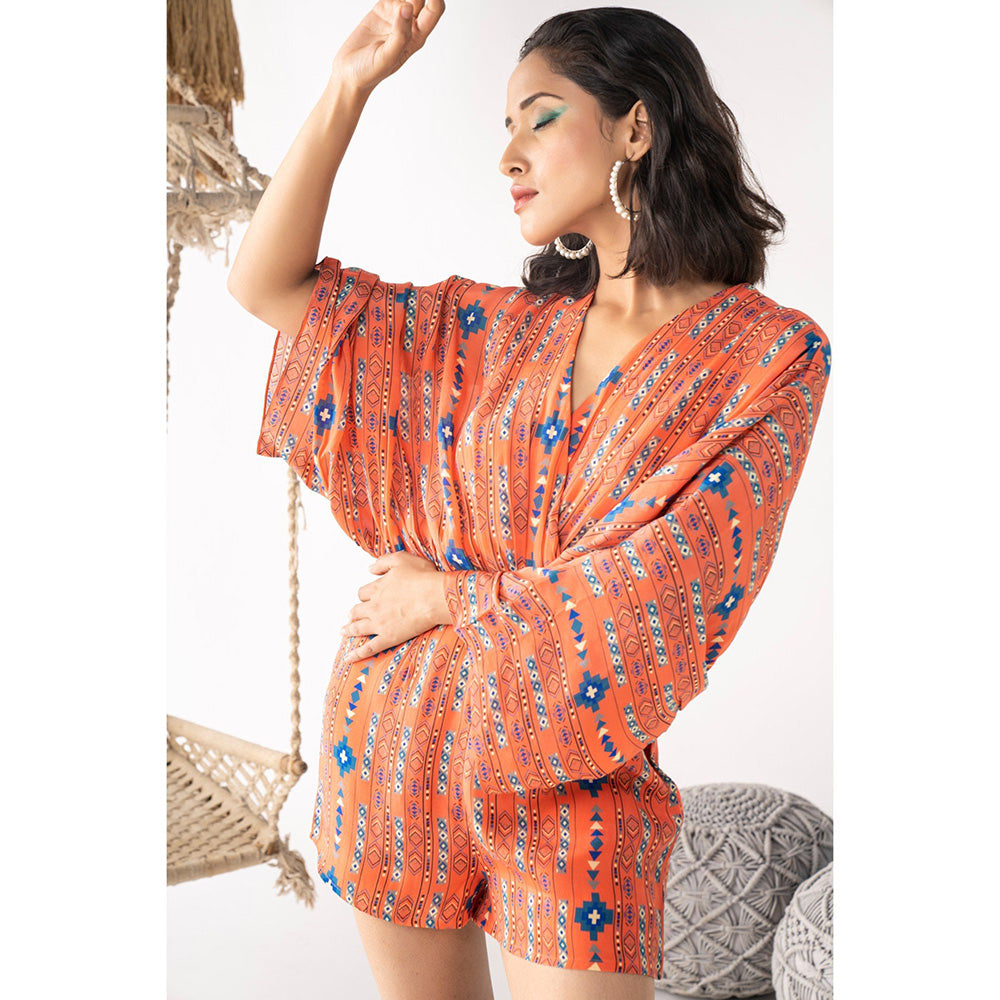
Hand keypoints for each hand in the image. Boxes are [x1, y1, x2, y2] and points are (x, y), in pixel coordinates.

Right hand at [330, 0, 445, 95]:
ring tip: (389, 5)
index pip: (434, 9)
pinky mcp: (381, 9)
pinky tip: (386, 0)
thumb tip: (407, 7)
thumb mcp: (387, 57)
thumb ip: (400, 34)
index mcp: (417, 36)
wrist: (349, 74)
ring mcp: (395, 15)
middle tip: (399, 1)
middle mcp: (409, 24)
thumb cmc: (370, 71)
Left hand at [340, 551, 449, 662]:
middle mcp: (374, 606)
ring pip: (358, 628)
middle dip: (353, 613)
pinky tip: (349, 659)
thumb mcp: (401, 560)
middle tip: (351, 616)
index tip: (366, 597)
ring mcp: (380, 623)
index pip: (363, 592)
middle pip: (357, 610)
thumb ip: (383, 562)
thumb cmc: (423, 577)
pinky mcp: (388, 637)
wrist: (435, 597)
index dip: (364, 595)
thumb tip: (369, 568)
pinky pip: (369, 648)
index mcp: (378, 588)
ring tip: (344, 631)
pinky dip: (357, 654)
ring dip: (349, 629)